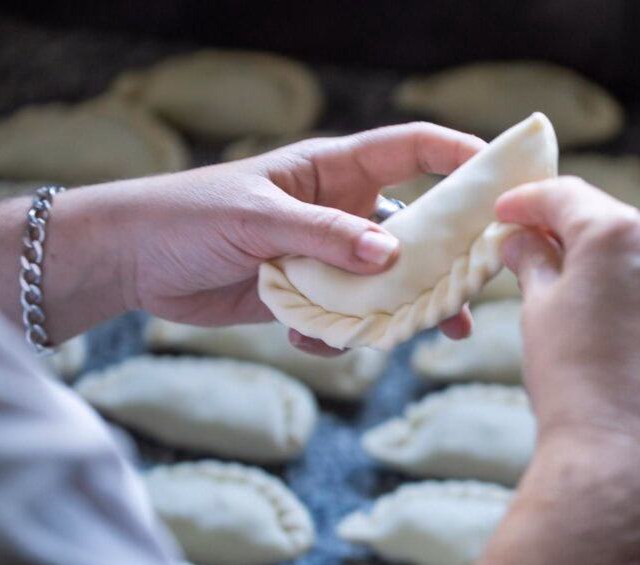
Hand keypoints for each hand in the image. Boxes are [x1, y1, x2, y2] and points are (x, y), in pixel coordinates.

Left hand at [119, 123, 484, 353]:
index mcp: (333, 171)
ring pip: (385, 285)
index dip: (459, 156)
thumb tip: (392, 256)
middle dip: (446, 260)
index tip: (501, 178)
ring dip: (396, 312)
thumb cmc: (189, 216)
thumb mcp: (256, 217)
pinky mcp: (307, 297)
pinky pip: (345, 320)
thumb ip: (324, 235)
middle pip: (415, 230)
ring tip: (404, 336)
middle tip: (474, 293)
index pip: (412, 150)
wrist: (137, 262)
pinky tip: (304, 338)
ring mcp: (326, 257)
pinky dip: (336, 336)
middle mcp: (339, 212)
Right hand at [496, 176, 639, 468]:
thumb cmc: (572, 375)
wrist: (625, 453)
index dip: (526, 199)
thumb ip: (532, 264)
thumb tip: (522, 244)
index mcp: (618, 232)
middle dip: (558, 224)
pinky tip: (590, 304)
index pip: (565, 196)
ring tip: (550, 273)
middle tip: (520, 240)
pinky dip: (617, 280)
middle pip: (602, 216)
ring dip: (589, 253)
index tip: (501, 210)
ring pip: (629, 249)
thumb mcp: (539, 308)